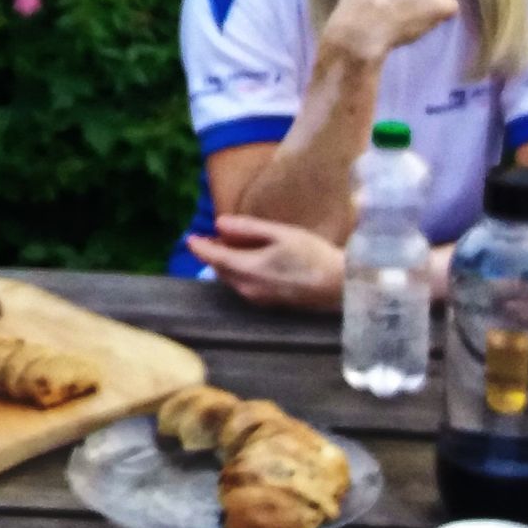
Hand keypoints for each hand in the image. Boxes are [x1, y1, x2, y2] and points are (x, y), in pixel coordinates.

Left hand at [183, 216, 346, 310]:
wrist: (339, 286)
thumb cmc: (312, 254)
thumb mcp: (280, 234)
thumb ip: (248, 229)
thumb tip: (219, 223)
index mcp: (248, 269)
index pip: (213, 257)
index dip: (199, 246)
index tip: (189, 237)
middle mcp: (247, 288)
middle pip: (220, 269)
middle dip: (213, 253)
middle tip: (213, 235)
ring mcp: (257, 299)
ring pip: (230, 278)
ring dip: (226, 262)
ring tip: (231, 244)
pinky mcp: (267, 303)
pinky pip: (243, 285)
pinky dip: (238, 271)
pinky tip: (250, 259)